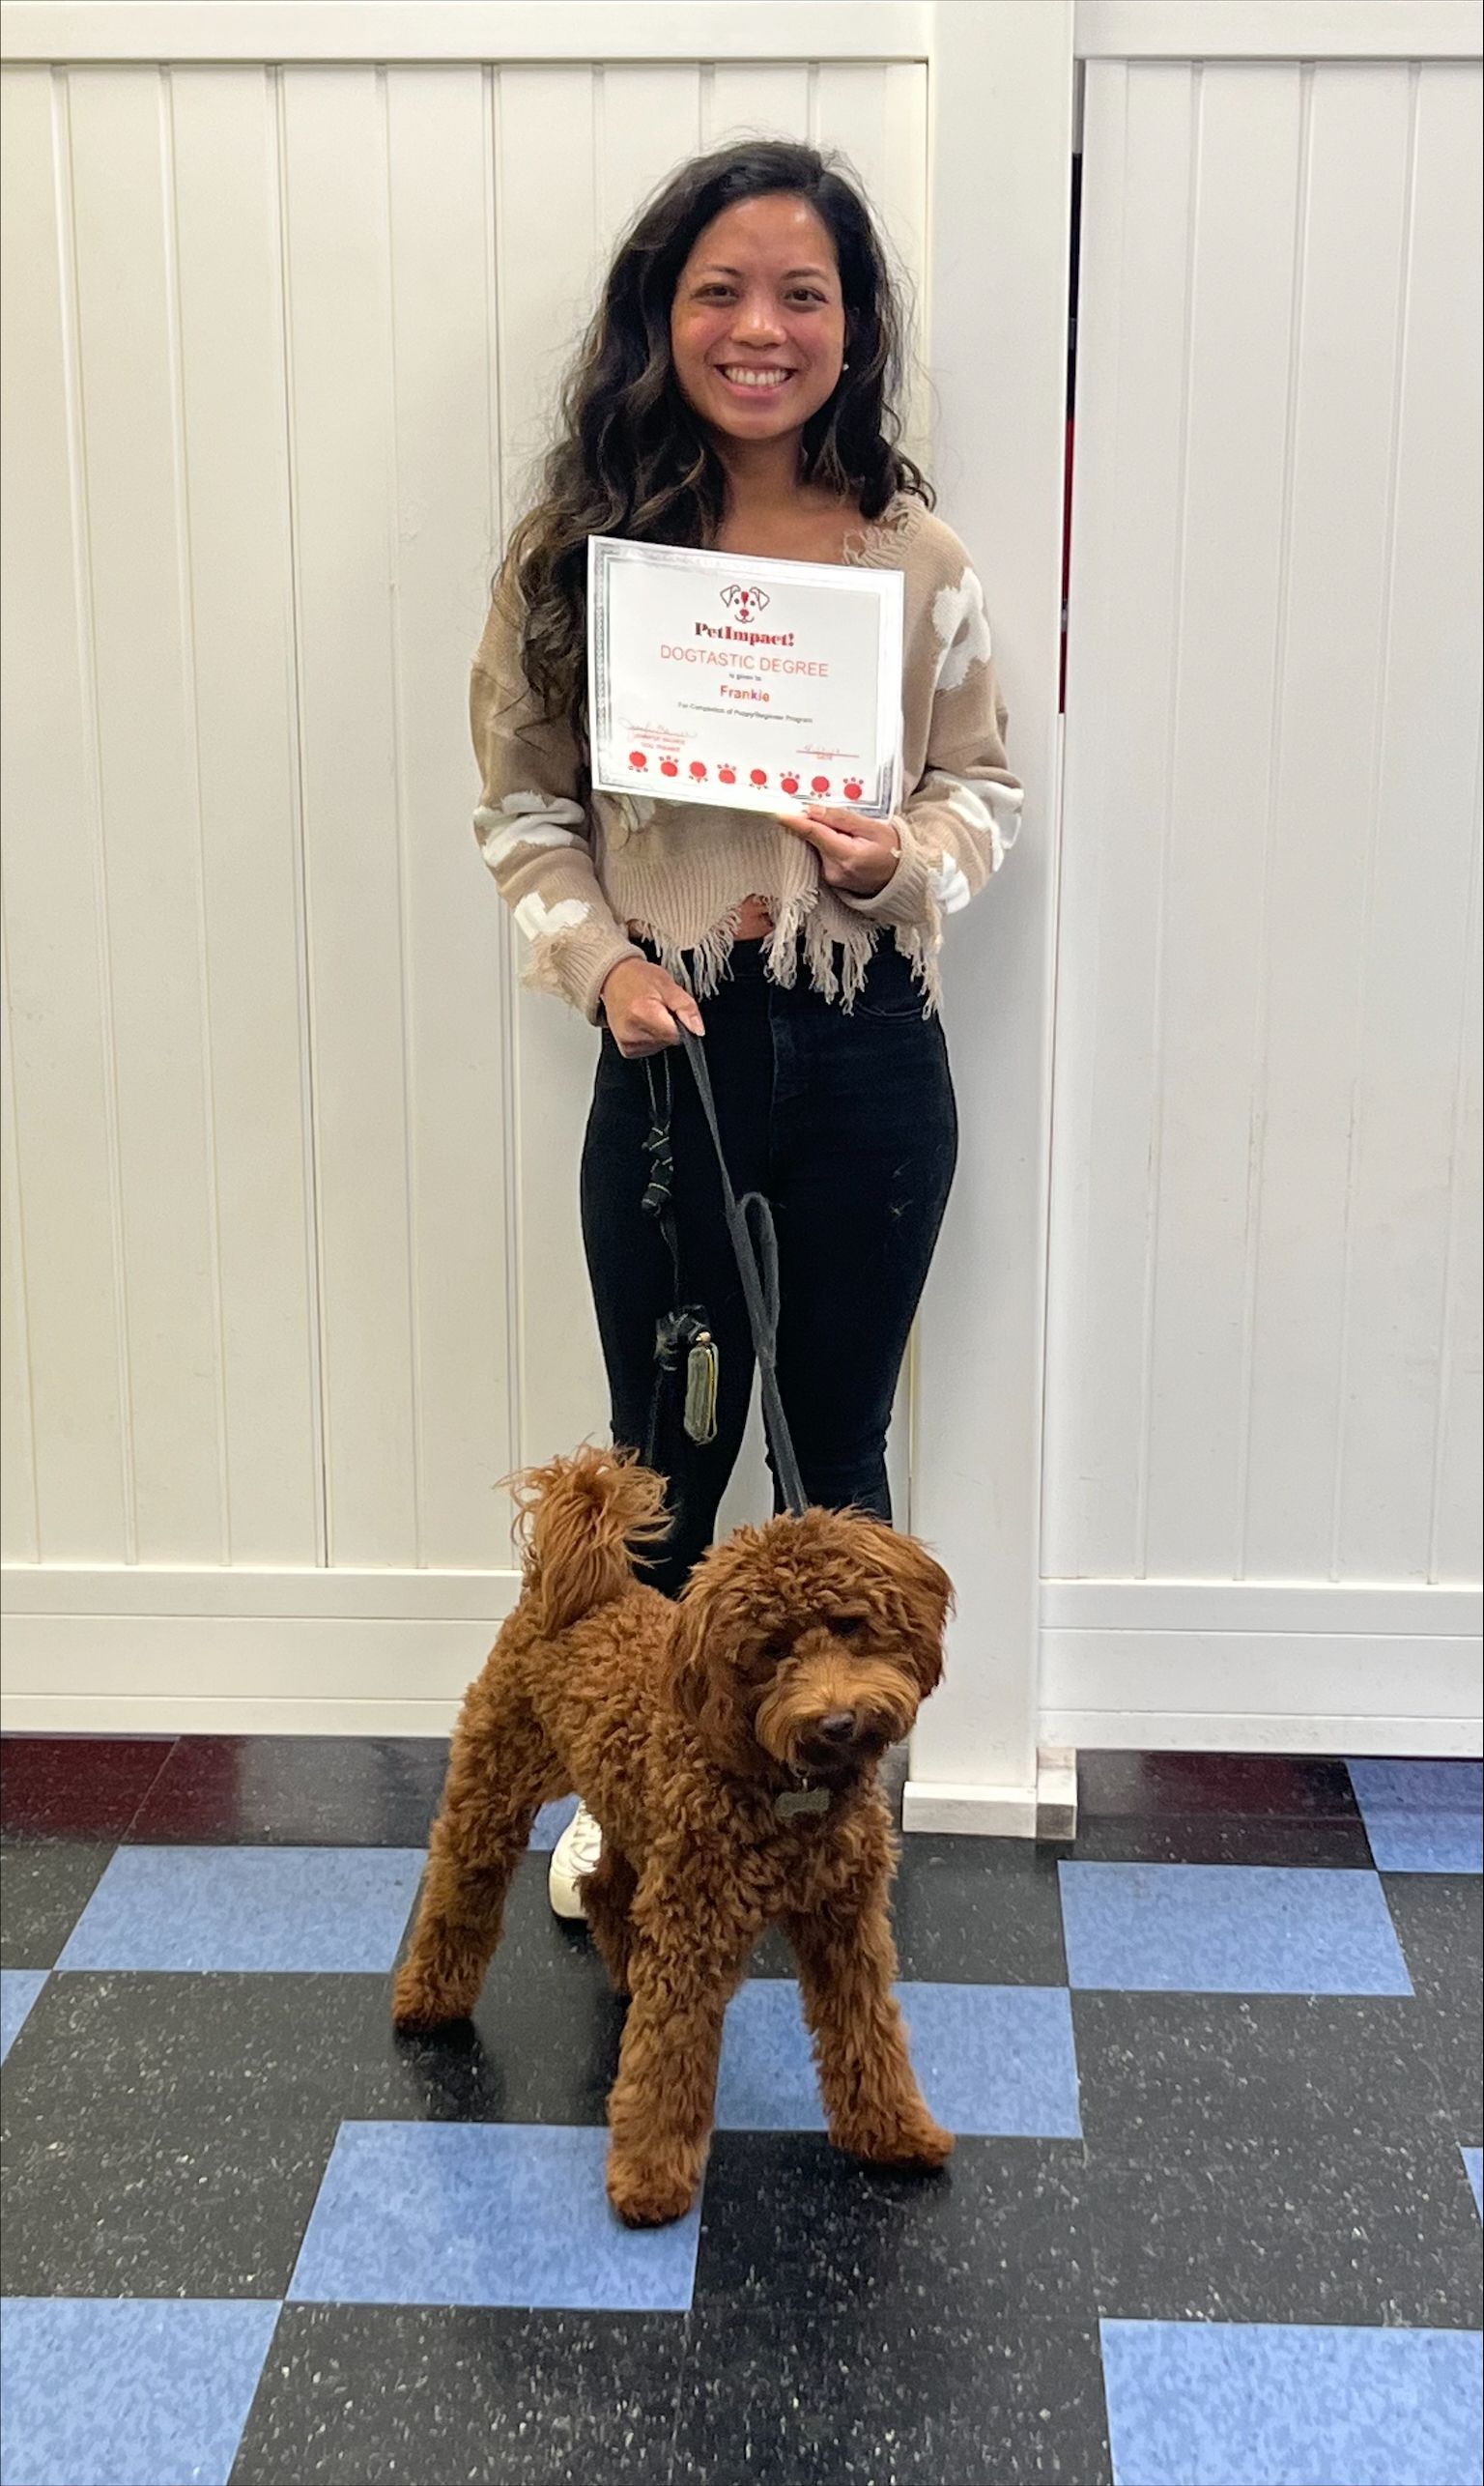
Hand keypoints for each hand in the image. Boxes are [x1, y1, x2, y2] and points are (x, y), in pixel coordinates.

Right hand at [600, 957, 704, 1058]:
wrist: (614, 978)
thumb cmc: (638, 978)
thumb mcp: (668, 984)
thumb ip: (685, 1007)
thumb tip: (698, 1029)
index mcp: (642, 1013)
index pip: (677, 1034)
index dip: (680, 1022)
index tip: (672, 1010)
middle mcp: (632, 1032)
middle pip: (669, 1041)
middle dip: (670, 1026)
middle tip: (659, 1008)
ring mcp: (628, 1043)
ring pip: (661, 1046)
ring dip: (661, 1032)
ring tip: (649, 1013)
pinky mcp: (627, 1050)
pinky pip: (651, 1049)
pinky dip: (651, 1037)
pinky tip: (643, 1023)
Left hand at [777, 805, 902, 897]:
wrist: (901, 879)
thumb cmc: (893, 851)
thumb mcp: (873, 828)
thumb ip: (842, 819)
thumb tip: (814, 810)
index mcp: (846, 856)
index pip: (814, 834)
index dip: (796, 821)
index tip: (779, 813)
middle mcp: (834, 870)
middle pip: (814, 839)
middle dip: (817, 824)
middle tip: (834, 817)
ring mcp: (831, 878)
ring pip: (817, 847)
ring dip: (823, 835)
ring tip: (849, 834)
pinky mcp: (831, 880)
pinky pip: (822, 856)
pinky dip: (826, 845)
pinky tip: (842, 843)